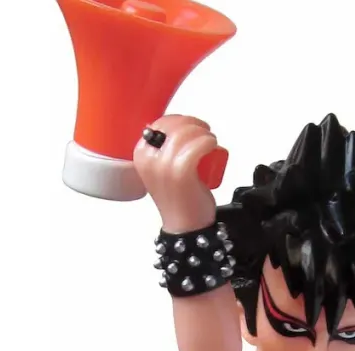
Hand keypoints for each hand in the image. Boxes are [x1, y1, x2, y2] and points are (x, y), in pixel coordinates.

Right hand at [133, 114, 219, 233]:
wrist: (185, 227)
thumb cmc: (178, 198)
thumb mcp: (162, 170)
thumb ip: (163, 151)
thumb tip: (178, 128)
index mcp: (141, 154)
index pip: (160, 123)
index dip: (179, 120)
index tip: (192, 127)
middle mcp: (148, 158)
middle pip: (173, 125)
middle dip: (193, 124)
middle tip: (205, 134)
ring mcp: (163, 166)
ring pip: (185, 133)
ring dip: (203, 133)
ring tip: (210, 142)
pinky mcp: (180, 173)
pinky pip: (196, 147)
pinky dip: (207, 142)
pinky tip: (212, 145)